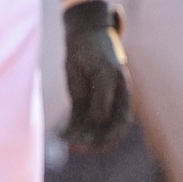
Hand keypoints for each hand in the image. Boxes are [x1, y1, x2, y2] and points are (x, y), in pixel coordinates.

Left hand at [59, 0, 130, 148]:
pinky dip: (69, 128)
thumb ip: (103, 98)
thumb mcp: (101, 73)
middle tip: (76, 147)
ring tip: (64, 141)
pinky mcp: (82, 100)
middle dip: (92, 141)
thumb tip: (100, 122)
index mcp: (122, 96)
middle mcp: (111, 102)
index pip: (120, 123)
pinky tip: (60, 135)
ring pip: (90, 126)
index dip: (109, 136)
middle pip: (105, 130)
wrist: (83, 35)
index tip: (95, 143)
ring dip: (79, 136)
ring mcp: (96, 101)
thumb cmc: (96, 50)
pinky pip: (76, 119)